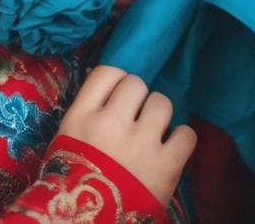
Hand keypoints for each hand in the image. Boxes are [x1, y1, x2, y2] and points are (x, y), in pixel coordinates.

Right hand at [57, 66, 196, 206]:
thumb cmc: (72, 183)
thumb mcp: (67, 139)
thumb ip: (87, 112)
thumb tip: (111, 92)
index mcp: (82, 116)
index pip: (107, 72)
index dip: (117, 81)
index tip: (118, 96)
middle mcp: (111, 123)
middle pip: (136, 84)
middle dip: (137, 100)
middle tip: (134, 119)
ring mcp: (140, 143)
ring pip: (162, 103)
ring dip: (158, 116)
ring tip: (152, 134)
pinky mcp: (165, 167)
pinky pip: (186, 134)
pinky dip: (181, 139)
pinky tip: (171, 149)